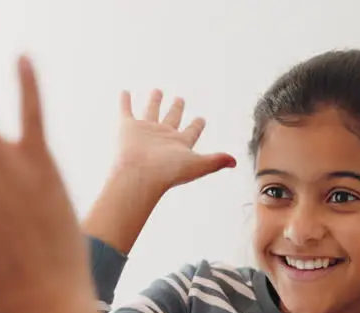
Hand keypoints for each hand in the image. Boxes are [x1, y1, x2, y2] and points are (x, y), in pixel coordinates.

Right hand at [114, 89, 235, 194]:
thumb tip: (235, 162)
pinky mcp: (128, 128)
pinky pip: (126, 111)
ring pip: (151, 111)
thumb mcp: (198, 164)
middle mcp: (163, 137)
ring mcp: (145, 131)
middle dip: (176, 109)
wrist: (140, 174)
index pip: (191, 132)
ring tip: (158, 90)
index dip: (196, 125)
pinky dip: (125, 101)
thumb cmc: (168, 172)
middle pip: (172, 119)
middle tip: (180, 99)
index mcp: (179, 144)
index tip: (201, 118)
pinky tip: (125, 91)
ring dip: (155, 101)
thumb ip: (215, 160)